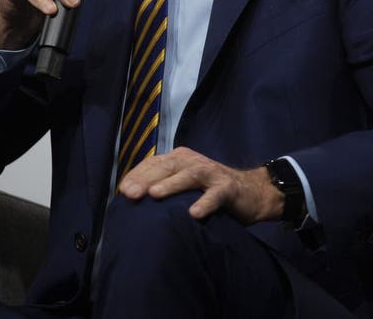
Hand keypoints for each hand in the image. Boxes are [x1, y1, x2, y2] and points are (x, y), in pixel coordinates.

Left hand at [117, 146, 284, 224]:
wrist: (251, 192)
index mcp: (180, 159)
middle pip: (167, 166)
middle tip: (130, 194)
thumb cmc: (209, 189)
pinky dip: (205, 203)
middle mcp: (193, 161)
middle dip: (147, 179)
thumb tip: (132, 197)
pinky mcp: (227, 187)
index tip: (121, 191)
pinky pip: (215, 195)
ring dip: (171, 185)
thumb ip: (164, 185)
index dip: (137, 175)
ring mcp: (211, 173)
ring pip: (189, 175)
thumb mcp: (185, 184)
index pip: (153, 163)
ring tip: (155, 195)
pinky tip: (194, 214)